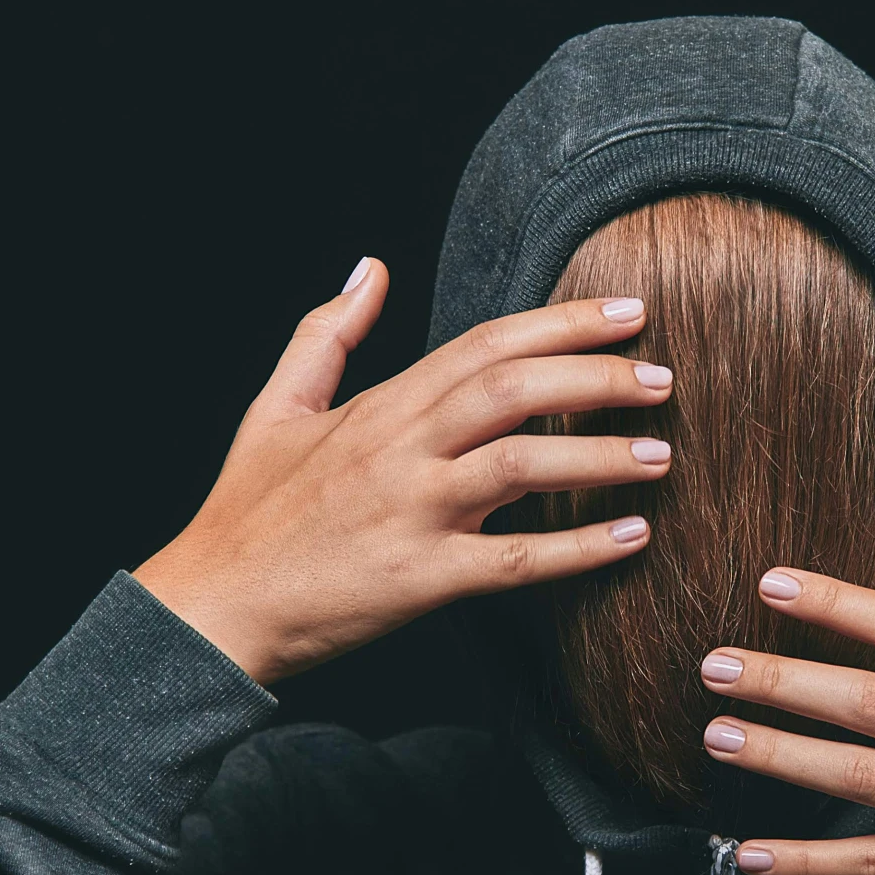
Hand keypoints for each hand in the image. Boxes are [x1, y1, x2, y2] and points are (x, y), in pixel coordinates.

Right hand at [133, 258, 674, 684]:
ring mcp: (411, 513)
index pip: (485, 345)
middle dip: (595, 375)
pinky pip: (513, 561)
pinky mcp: (420, 580)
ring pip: (520, 466)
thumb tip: (367, 268)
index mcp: (380, 408)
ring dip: (598, 455)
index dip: (562, 323)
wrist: (210, 605)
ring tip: (660, 454)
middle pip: (512, 389)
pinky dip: (576, 550)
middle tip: (663, 376)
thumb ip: (327, 334)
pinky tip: (630, 538)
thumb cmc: (247, 512)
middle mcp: (400, 451)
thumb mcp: (276, 407)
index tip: (628, 312)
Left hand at [698, 498, 874, 874]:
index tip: (776, 583)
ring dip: (781, 756)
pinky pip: (871, 866)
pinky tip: (752, 855)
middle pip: (867, 703)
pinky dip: (809, 864)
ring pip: (856, 779)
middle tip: (714, 665)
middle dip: (784, 681)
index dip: (840, 603)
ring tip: (717, 736)